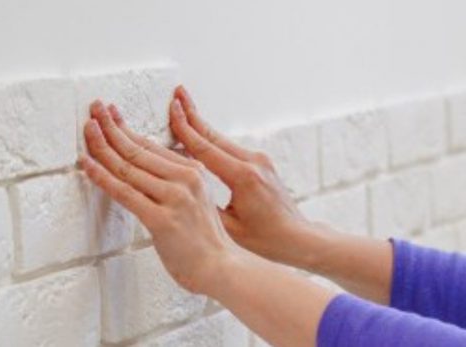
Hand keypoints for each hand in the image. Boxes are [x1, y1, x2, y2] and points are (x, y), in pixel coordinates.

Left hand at [80, 100, 229, 294]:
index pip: (152, 145)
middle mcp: (184, 179)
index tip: (112, 115)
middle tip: (95, 108)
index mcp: (194, 172)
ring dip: (103, 146)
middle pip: (138, 149)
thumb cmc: (207, 239)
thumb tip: (153, 167)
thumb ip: (180, 181)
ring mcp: (173, 198)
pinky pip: (125, 193)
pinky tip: (87, 164)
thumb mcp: (200, 198)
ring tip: (87, 130)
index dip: (128, 128)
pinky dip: (103, 177)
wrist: (221, 267)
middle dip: (112, 126)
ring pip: (129, 167)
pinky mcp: (161, 219)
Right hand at [170, 86, 314, 264]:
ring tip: (186, 110)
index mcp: (243, 177)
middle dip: (193, 113)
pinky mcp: (261, 165)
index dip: (185, 127)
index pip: (205, 147)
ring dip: (202, 125)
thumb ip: (205, 205)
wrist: (297, 238)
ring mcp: (259, 161)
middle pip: (214, 135)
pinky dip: (214, 140)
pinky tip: (204, 136)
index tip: (172, 108)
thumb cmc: (267, 239)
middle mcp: (253, 163)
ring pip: (223, 139)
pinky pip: (232, 148)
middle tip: (178, 93)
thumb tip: (181, 186)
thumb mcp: (229, 228)